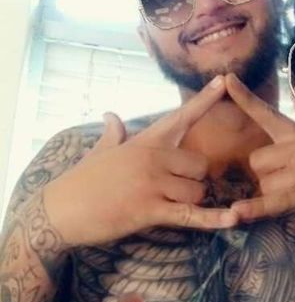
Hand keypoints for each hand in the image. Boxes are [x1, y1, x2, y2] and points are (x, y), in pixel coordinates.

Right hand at [43, 76, 237, 245]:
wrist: (56, 211)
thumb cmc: (80, 181)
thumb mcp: (99, 152)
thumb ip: (113, 134)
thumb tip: (110, 114)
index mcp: (144, 142)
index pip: (181, 116)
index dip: (205, 99)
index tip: (224, 81)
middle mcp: (152, 158)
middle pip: (201, 165)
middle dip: (195, 180)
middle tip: (176, 189)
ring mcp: (151, 183)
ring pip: (198, 191)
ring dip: (191, 202)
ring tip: (166, 205)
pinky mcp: (149, 210)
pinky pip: (190, 215)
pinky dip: (213, 220)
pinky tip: (232, 220)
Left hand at [224, 73, 294, 220]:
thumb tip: (292, 85)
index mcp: (294, 133)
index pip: (264, 112)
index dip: (244, 96)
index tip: (227, 79)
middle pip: (257, 159)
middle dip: (265, 169)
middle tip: (287, 172)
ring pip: (263, 182)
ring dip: (273, 189)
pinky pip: (270, 204)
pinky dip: (253, 209)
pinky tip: (237, 211)